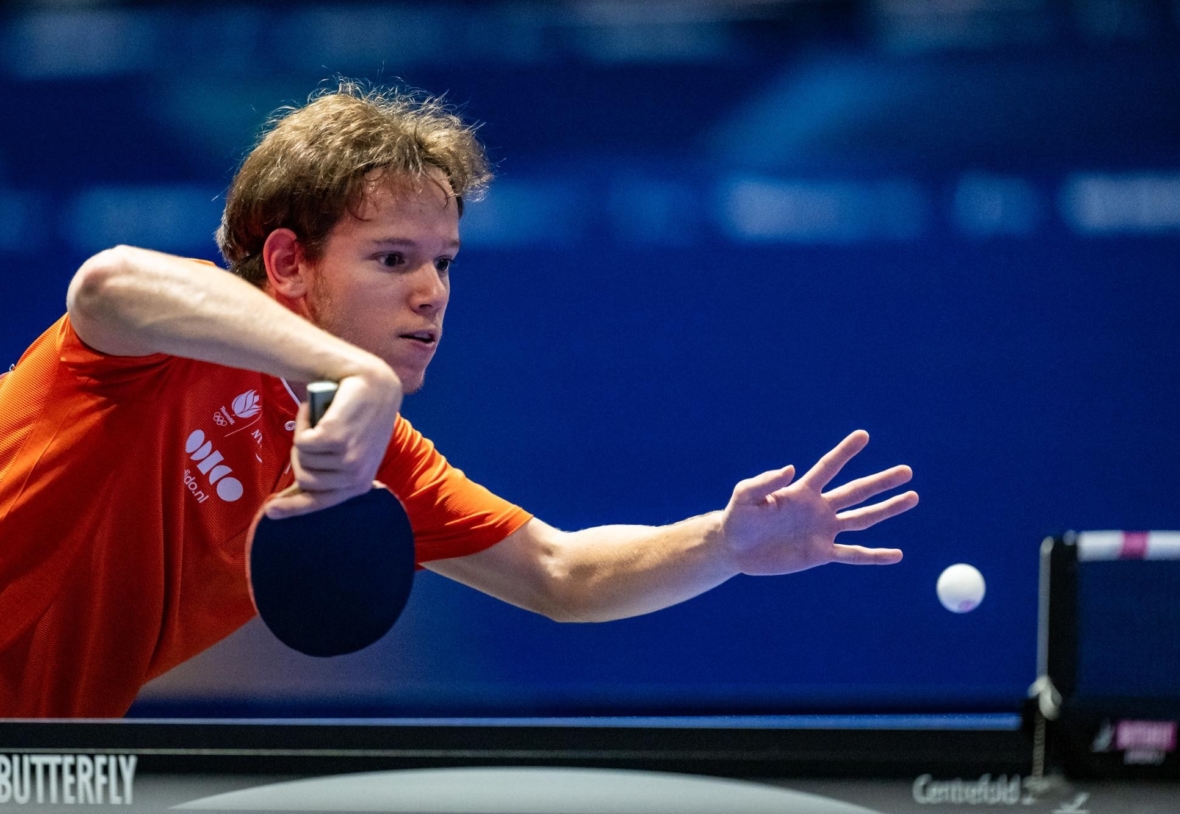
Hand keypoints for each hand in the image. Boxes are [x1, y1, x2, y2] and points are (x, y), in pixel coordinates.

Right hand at [265, 367, 401, 518]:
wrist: (374, 383)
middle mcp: (355, 477)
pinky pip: (301, 441)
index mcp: (359, 485)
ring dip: (305, 434)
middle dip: (300, 454)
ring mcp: (348, 460)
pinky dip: (303, 422)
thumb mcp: (348, 450)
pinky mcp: (337, 440)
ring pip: (301, 457)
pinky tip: (317, 409)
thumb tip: (293, 493)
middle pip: (303, 477)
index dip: (293, 507)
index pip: (320, 502)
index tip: (270, 511)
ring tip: (324, 418)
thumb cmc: (359, 417)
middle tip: (315, 432)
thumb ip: (328, 472)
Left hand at [720, 430, 917, 575]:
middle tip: (907, 471)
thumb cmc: (738, 517)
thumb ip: (763, 481)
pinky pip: (853, 555)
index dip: (845, 452)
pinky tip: (896, 555)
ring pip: (863, 519)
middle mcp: (818, 508)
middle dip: (881, 482)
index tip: (863, 435)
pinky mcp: (820, 554)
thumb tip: (790, 468)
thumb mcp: (744, 496)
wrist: (735, 548)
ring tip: (912, 497)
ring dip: (887, 509)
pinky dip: (874, 556)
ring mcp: (823, 531)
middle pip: (856, 492)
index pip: (828, 467)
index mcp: (802, 490)